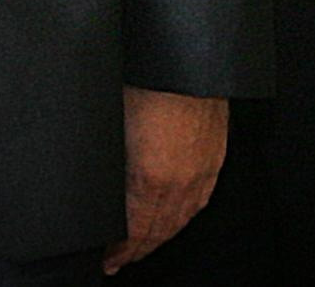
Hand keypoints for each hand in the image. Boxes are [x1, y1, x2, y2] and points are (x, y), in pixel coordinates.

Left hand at [101, 87, 228, 273]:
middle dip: (138, 250)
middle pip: (159, 231)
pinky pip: (201, 198)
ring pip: (182, 218)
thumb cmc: (147, 78)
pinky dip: (186, 215)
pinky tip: (179, 217)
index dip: (120, 251)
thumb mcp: (113, 124)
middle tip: (121, 260)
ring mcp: (202, 168)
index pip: (135, 231)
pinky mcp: (216, 154)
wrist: (185, 54)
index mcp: (150, 176)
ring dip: (162, 236)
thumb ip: (110, 161)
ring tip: (146, 245)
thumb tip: (98, 181)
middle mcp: (180, 180)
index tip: (108, 260)